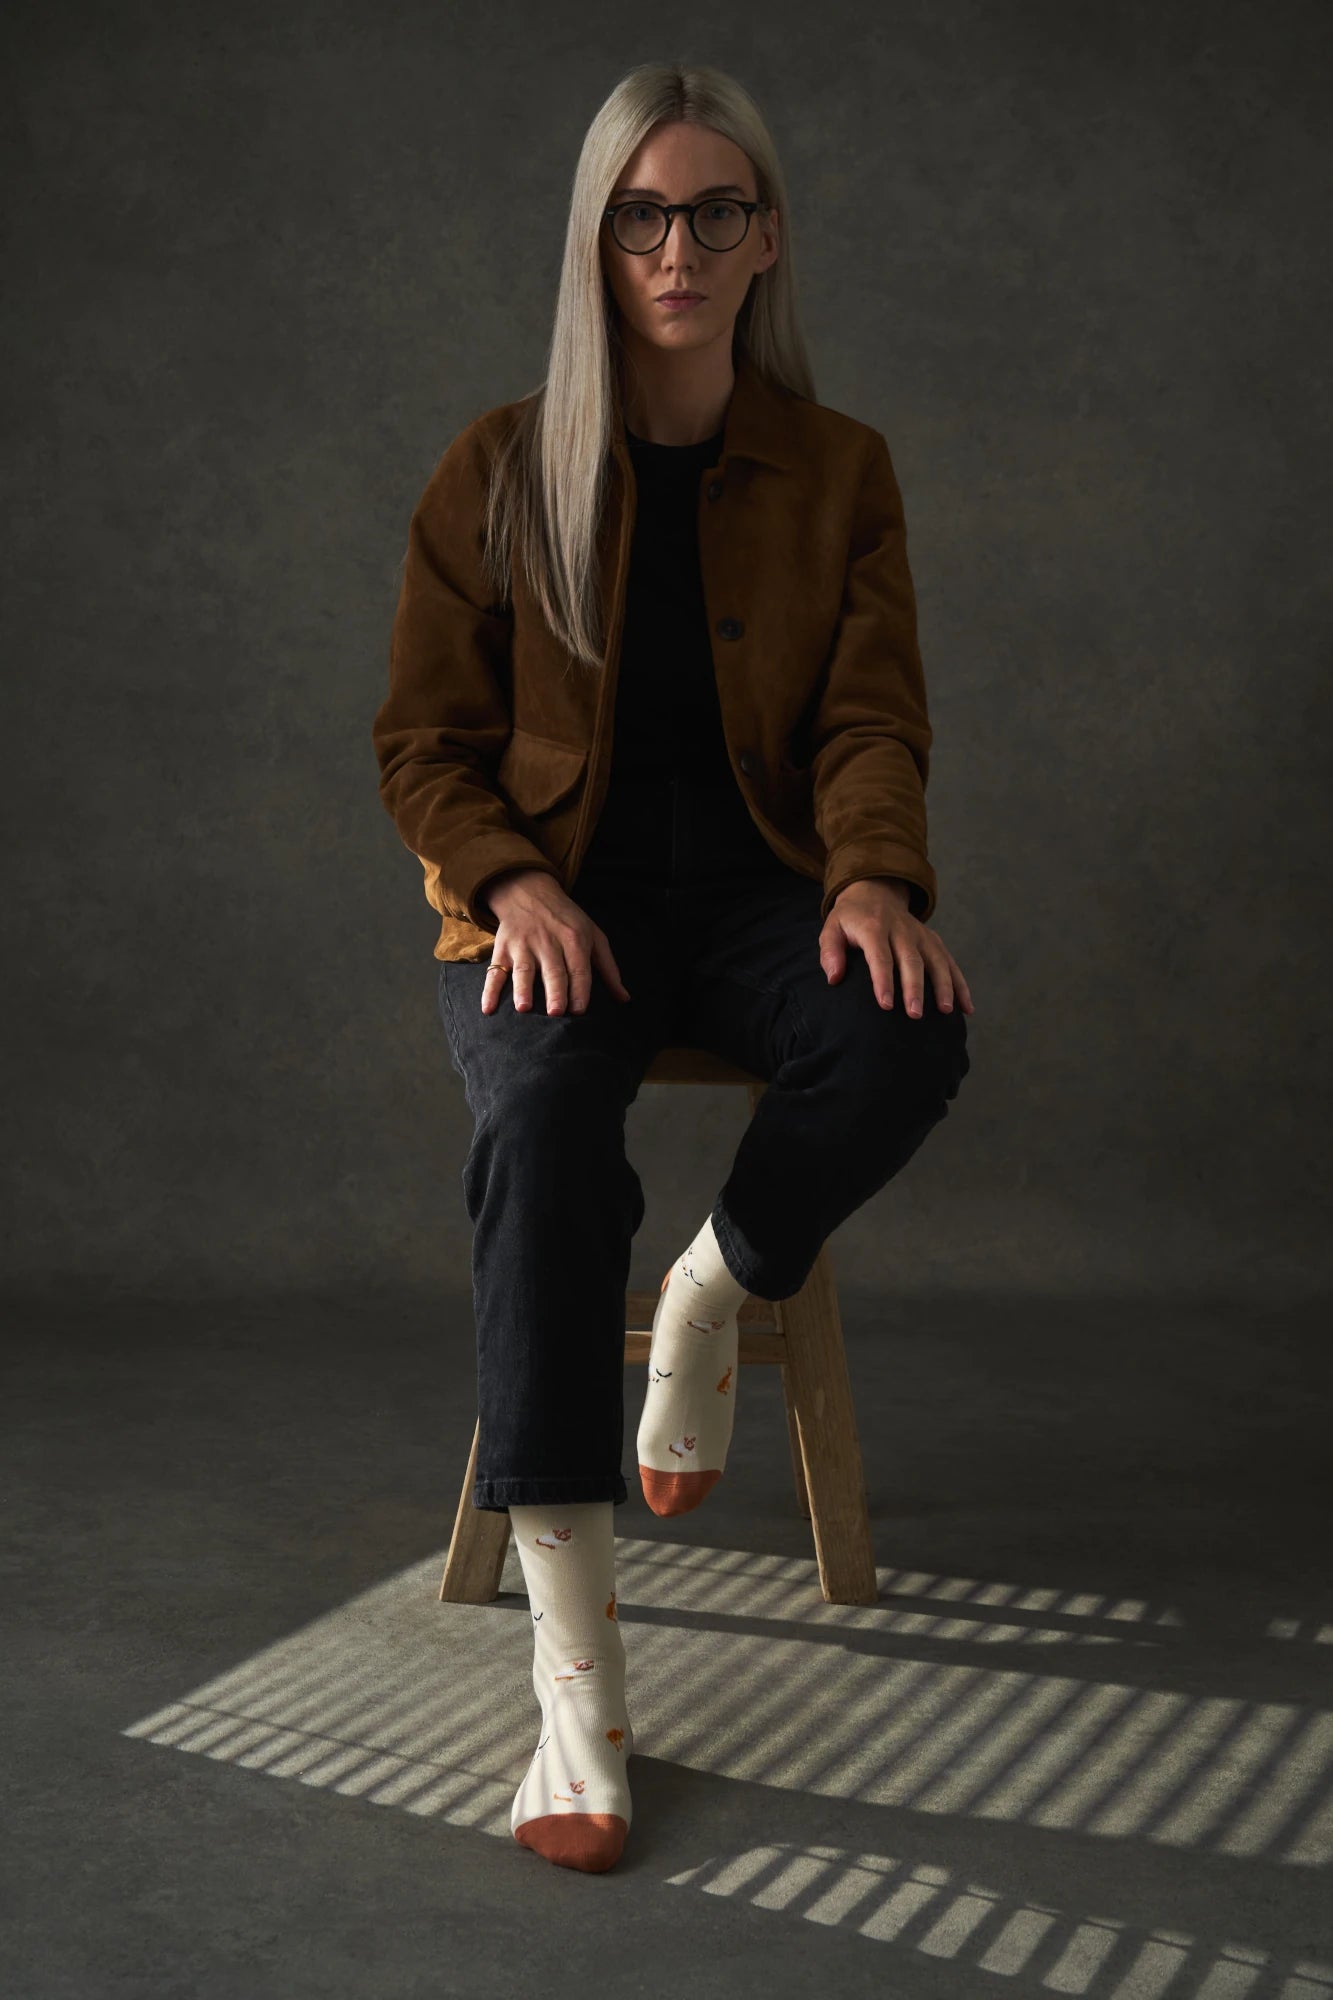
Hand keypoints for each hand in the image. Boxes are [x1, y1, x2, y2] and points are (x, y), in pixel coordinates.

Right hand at [479, 868, 630, 1015]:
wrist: (528, 890)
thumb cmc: (567, 919)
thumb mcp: (593, 934)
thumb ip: (608, 968)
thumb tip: (624, 999)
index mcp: (574, 939)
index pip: (579, 968)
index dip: (580, 989)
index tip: (579, 1010)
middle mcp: (548, 942)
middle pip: (553, 970)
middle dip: (555, 991)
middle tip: (556, 1012)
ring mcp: (523, 945)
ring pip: (523, 969)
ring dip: (522, 989)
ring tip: (523, 1008)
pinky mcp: (503, 948)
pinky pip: (495, 971)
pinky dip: (489, 990)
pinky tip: (488, 1008)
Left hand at [819, 877, 974, 1017]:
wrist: (875, 892)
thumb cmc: (850, 919)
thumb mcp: (832, 928)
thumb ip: (830, 951)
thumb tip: (834, 978)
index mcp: (874, 928)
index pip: (880, 956)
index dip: (883, 981)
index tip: (886, 1005)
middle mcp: (902, 930)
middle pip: (911, 960)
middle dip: (915, 988)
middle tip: (915, 1014)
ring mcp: (921, 935)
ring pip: (936, 960)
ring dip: (943, 986)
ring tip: (946, 1011)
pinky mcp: (933, 941)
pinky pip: (950, 962)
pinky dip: (960, 985)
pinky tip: (967, 1008)